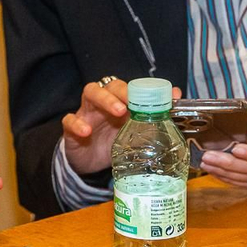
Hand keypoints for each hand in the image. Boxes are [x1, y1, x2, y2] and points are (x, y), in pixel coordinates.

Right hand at [60, 79, 182, 174]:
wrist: (90, 161)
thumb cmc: (114, 139)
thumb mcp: (133, 129)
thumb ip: (153, 113)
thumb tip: (177, 94)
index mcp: (119, 101)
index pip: (128, 87)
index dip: (140, 88)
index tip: (156, 96)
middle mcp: (103, 103)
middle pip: (109, 85)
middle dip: (122, 91)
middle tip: (134, 102)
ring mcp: (86, 113)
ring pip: (90, 93)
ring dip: (105, 100)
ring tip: (118, 111)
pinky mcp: (71, 129)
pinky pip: (69, 120)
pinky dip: (77, 124)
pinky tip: (86, 132)